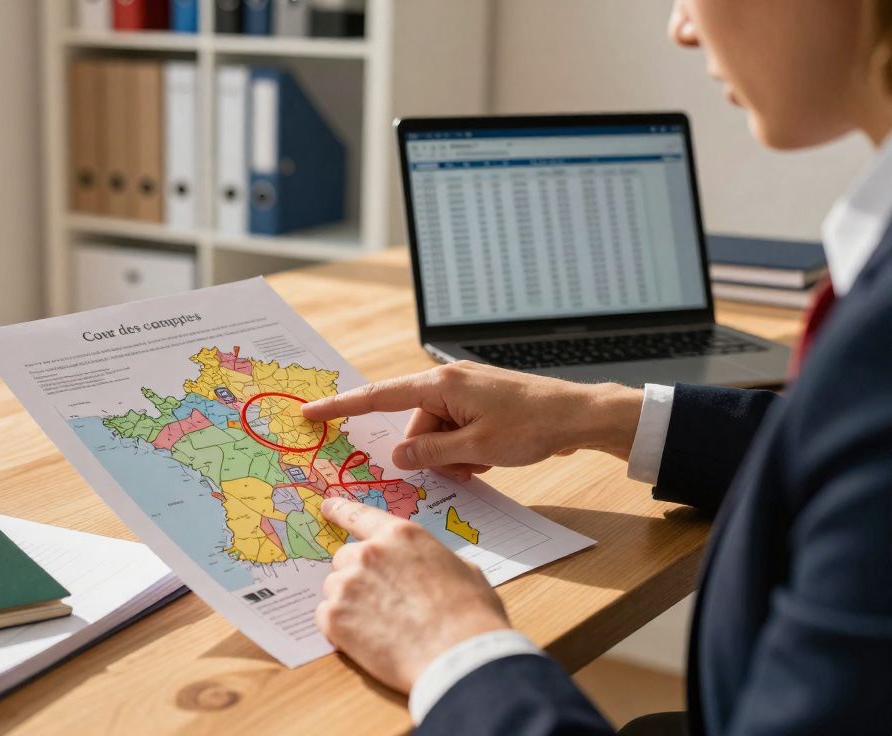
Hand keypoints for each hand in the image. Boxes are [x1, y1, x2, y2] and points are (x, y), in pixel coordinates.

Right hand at [302, 362, 641, 480]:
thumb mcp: (475, 449)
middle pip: (414, 425)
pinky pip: (456, 429)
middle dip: (430, 452)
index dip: (342, 407)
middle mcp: (448, 381)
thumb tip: (397, 458)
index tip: (311, 412)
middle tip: (465, 464)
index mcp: (440, 385)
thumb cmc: (532, 426)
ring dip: (452, 453)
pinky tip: (490, 454)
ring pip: (436, 432)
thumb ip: (430, 454)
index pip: (378, 397)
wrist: (581, 415)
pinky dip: (466, 447)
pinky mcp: (481, 401)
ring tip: (484, 460)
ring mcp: (466, 390)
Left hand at [316, 496, 509, 691]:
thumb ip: (432, 560)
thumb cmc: (470, 617)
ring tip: (380, 624)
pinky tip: (368, 639)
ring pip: (335, 587)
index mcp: (400, 536)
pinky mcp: (334, 617)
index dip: (341, 510)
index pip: (360, 515)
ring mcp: (348, 584)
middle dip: (359, 575)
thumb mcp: (463, 571)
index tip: (327, 506)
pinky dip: (341, 627)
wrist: (457, 657)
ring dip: (349, 601)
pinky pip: (327, 615)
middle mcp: (368, 553)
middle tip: (383, 600)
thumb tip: (429, 568)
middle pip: (346, 557)